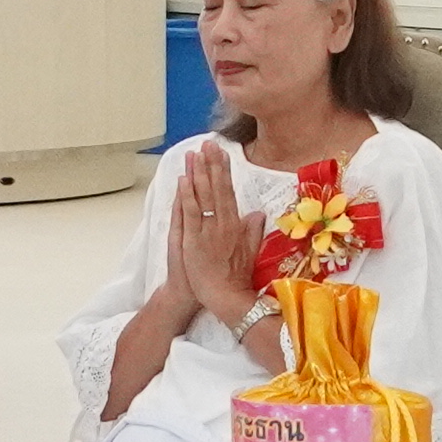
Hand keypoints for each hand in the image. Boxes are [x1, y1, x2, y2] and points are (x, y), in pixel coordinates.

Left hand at [167, 139, 255, 323]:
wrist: (225, 298)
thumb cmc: (236, 277)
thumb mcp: (249, 252)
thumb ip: (252, 231)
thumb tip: (258, 213)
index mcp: (235, 225)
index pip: (228, 191)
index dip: (223, 170)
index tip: (220, 153)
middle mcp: (222, 224)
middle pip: (215, 188)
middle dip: (210, 165)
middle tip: (207, 144)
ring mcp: (207, 231)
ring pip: (202, 197)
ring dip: (197, 174)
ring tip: (193, 154)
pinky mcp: (193, 241)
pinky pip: (190, 214)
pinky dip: (187, 196)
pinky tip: (184, 180)